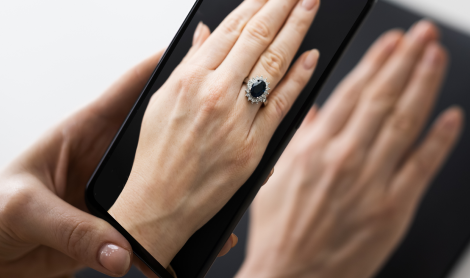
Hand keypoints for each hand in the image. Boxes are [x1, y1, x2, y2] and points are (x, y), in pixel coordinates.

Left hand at [0, 51, 235, 277]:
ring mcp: (118, 190)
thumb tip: (120, 251)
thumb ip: (72, 229)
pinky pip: (157, 225)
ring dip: (195, 183)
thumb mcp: (25, 210)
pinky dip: (180, 231)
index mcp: (85, 131)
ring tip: (226, 187)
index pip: (131, 90)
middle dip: (197, 128)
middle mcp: (109, 157)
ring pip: (168, 180)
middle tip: (231, 126)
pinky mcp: (119, 224)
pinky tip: (201, 236)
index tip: (203, 58)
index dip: (167, 68)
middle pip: (164, 133)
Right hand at [108, 0, 320, 266]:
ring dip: (296, 30)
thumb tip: (206, 32)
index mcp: (189, 79)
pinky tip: (313, 57)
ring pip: (273, 65)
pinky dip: (299, 79)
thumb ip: (188, 64)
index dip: (256, 4)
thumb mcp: (162, 102)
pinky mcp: (254, 146)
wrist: (158, 207)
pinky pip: (282, 106)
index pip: (231, 29)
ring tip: (310, 6)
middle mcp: (213, 94)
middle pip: (257, 38)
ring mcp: (235, 120)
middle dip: (282, 6)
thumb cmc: (156, 157)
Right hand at [236, 21, 463, 277]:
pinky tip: (452, 116)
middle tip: (425, 35)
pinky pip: (422, 167)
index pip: (353, 92)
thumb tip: (317, 108)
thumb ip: (301, 138)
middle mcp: (344, 160)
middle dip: (407, 60)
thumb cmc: (281, 233)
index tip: (394, 41)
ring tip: (438, 57)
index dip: (377, 61)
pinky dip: (440, 139)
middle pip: (384, 98)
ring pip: (406, 123)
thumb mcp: (277, 176)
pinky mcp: (393, 210)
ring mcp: (371, 184)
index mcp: (314, 149)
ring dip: (425, 85)